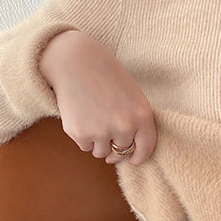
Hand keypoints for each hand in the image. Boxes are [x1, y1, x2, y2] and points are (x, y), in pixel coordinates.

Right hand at [39, 30, 156, 166]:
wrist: (74, 61)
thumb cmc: (106, 77)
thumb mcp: (133, 97)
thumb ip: (137, 123)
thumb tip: (129, 154)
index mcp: (143, 117)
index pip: (145, 150)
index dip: (138, 157)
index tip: (132, 158)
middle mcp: (125, 127)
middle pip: (121, 153)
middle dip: (115, 148)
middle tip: (106, 130)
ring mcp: (102, 132)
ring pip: (102, 153)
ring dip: (98, 143)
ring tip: (93, 119)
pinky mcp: (80, 133)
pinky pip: (85, 147)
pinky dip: (83, 137)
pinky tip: (82, 117)